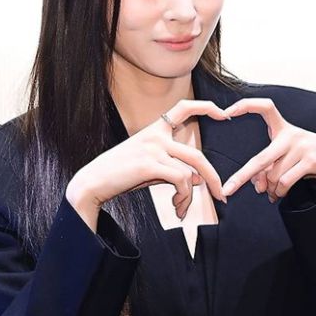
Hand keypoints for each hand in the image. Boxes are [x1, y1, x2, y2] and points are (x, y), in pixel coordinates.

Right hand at [66, 100, 229, 220]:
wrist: (93, 182)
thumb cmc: (119, 175)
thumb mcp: (150, 169)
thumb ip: (174, 169)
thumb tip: (198, 179)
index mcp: (154, 130)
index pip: (183, 108)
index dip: (205, 107)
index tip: (223, 113)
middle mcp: (156, 135)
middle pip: (196, 155)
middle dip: (213, 178)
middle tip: (221, 196)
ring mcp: (153, 148)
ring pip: (190, 172)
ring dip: (190, 197)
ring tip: (181, 209)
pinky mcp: (150, 164)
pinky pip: (181, 180)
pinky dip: (183, 198)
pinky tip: (176, 208)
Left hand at [220, 98, 315, 201]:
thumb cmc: (310, 157)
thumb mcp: (288, 158)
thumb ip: (270, 168)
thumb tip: (258, 186)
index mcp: (283, 129)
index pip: (265, 108)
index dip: (246, 106)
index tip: (227, 111)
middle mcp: (291, 135)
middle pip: (260, 158)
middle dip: (241, 176)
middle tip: (228, 189)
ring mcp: (301, 146)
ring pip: (274, 176)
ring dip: (272, 189)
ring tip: (274, 193)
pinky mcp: (311, 159)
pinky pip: (286, 181)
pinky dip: (281, 192)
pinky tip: (281, 194)